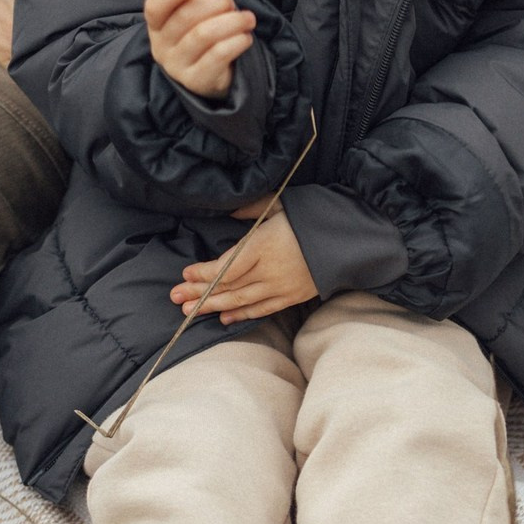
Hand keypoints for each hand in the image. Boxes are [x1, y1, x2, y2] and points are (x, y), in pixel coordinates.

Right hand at [145, 0, 255, 99]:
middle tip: (231, 2)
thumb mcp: (191, 11)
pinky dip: (236, 42)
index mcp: (156, 25)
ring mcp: (177, 66)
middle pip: (185, 17)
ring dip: (231, 21)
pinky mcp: (196, 81)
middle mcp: (161, 46)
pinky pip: (218, 55)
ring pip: (204, 34)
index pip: (156, 5)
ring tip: (248, 19)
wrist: (213, 76)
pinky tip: (246, 37)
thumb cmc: (202, 35)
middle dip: (214, 3)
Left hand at [169, 201, 316, 322]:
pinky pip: (263, 309)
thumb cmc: (312, 219)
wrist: (348, 241)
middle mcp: (270, 271)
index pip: (226, 266)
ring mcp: (281, 287)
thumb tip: (231, 211)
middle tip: (175, 297)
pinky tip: (224, 318)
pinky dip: (242, 314)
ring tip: (190, 311)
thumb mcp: (281, 205)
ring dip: (214, 307)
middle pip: (228, 286)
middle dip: (199, 293)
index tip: (186, 273)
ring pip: (241, 301)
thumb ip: (252, 209)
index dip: (204, 273)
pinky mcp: (293, 296)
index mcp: (264, 246)